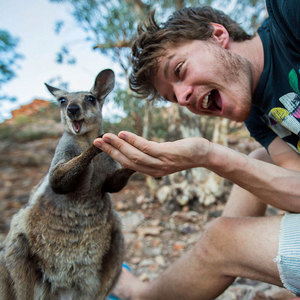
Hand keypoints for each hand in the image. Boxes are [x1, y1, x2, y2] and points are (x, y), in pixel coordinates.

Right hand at [93, 131, 210, 176]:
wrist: (204, 154)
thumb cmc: (183, 152)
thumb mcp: (164, 155)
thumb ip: (150, 154)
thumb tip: (136, 146)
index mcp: (151, 170)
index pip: (128, 164)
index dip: (113, 155)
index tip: (101, 146)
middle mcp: (154, 170)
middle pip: (127, 161)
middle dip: (110, 151)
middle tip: (96, 141)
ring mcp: (161, 163)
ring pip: (134, 155)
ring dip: (118, 146)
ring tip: (105, 137)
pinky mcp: (168, 154)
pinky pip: (146, 148)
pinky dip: (133, 141)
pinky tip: (123, 134)